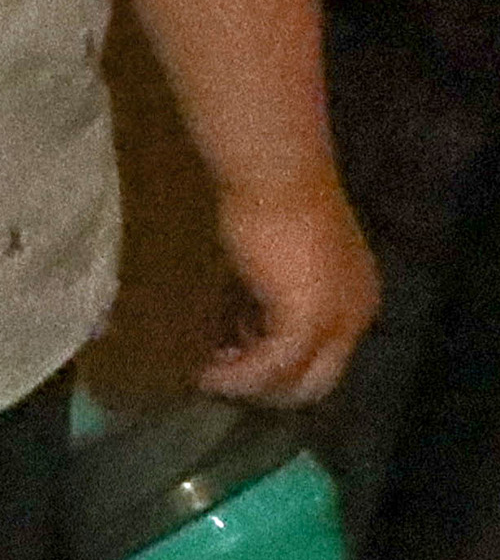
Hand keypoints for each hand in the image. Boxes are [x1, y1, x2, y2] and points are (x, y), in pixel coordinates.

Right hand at [201, 178, 379, 406]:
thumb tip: (240, 324)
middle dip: (267, 385)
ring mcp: (335, 321)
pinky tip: (203, 371)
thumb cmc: (273, 198)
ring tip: (204, 374)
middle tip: (219, 374)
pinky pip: (268, 367)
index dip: (278, 363)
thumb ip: (273, 292)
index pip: (324, 355)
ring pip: (294, 380)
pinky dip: (236, 376)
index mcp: (356, 297)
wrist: (276, 174)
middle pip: (316, 380)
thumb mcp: (278, 258)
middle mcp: (355, 316)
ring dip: (247, 383)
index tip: (231, 352)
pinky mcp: (305, 322)